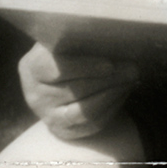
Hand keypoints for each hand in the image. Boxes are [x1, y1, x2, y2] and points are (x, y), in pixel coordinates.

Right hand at [18, 42, 138, 139]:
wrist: (64, 76)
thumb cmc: (71, 50)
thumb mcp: (71, 39)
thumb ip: (86, 38)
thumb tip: (118, 37)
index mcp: (33, 66)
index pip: (55, 69)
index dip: (83, 67)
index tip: (109, 64)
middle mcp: (35, 94)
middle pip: (75, 90)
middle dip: (109, 79)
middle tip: (133, 69)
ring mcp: (47, 115)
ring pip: (85, 111)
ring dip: (114, 93)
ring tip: (132, 79)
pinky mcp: (62, 130)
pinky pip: (92, 124)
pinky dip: (112, 107)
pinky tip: (124, 92)